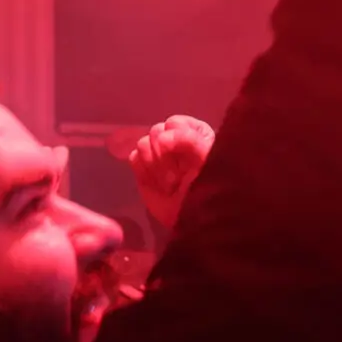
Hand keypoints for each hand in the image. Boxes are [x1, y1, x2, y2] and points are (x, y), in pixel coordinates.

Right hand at [122, 114, 213, 230]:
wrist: (194, 218)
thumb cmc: (208, 187)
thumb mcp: (207, 160)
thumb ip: (190, 141)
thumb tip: (163, 138)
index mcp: (196, 132)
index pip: (175, 122)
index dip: (176, 140)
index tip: (186, 159)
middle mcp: (176, 139)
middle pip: (156, 131)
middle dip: (165, 157)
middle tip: (178, 177)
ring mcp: (158, 154)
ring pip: (142, 143)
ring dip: (155, 167)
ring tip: (170, 184)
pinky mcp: (143, 168)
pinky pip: (133, 158)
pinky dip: (144, 172)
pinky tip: (157, 184)